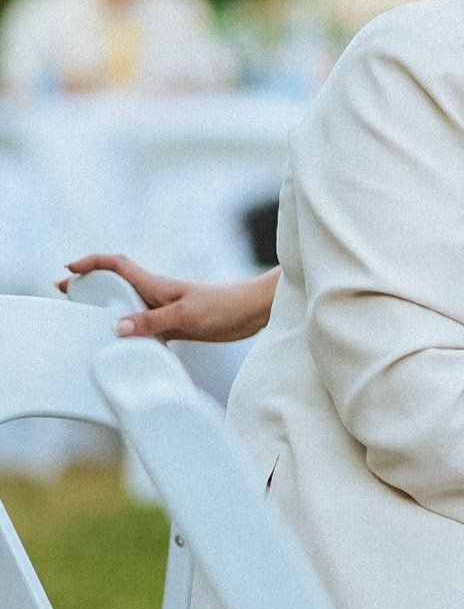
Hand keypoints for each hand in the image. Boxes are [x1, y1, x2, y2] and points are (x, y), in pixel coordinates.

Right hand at [59, 255, 277, 341]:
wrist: (254, 311)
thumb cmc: (225, 306)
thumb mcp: (186, 315)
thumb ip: (153, 322)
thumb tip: (117, 327)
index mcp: (156, 284)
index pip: (118, 265)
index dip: (93, 263)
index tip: (70, 267)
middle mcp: (156, 294)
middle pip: (116, 284)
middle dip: (90, 283)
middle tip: (65, 289)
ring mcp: (165, 308)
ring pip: (128, 305)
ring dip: (106, 308)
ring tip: (85, 319)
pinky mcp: (175, 323)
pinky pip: (144, 326)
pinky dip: (129, 332)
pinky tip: (123, 346)